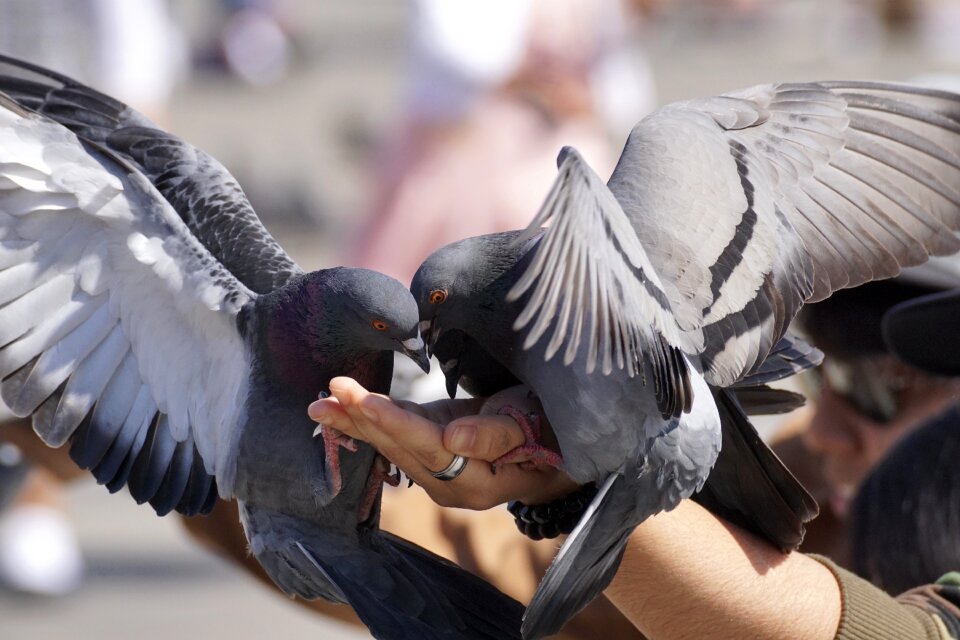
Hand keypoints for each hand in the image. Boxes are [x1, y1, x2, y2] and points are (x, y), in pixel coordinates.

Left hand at [308, 377, 576, 508]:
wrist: (559, 445)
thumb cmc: (552, 431)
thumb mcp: (532, 427)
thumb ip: (494, 436)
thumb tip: (452, 440)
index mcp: (474, 482)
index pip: (426, 447)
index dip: (392, 422)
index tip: (359, 400)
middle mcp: (449, 484)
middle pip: (399, 447)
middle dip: (362, 419)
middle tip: (329, 391)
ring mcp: (438, 470)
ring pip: (391, 443)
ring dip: (355, 422)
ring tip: (321, 402)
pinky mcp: (433, 449)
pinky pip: (396, 436)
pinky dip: (368, 421)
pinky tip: (340, 410)